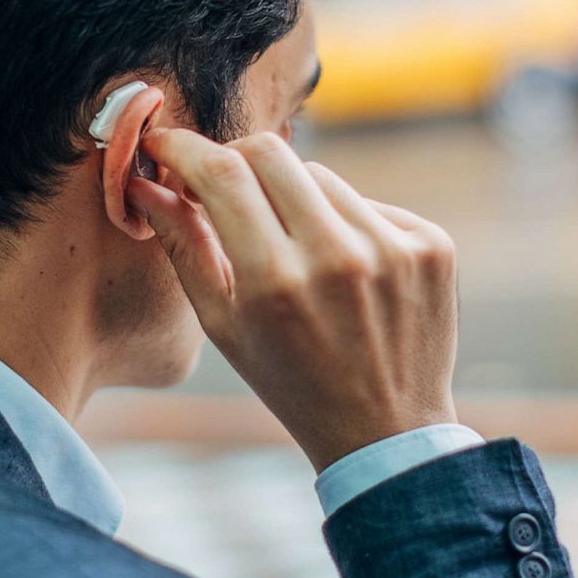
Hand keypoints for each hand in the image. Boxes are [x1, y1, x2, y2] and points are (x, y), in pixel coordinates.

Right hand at [126, 128, 460, 472]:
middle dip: (234, 160)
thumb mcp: (224, 327)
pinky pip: (368, 203)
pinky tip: (346, 272)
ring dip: (293, 198)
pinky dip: (345, 223)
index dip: (184, 148)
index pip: (221, 173)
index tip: (165, 145)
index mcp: (275, 282)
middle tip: (221, 187)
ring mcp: (393, 247)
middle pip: (270, 153)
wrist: (388, 433)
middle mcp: (338, 257)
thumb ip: (184, 247)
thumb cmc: (291, 383)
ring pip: (320, 176)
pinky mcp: (432, 244)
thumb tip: (145, 184)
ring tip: (294, 251)